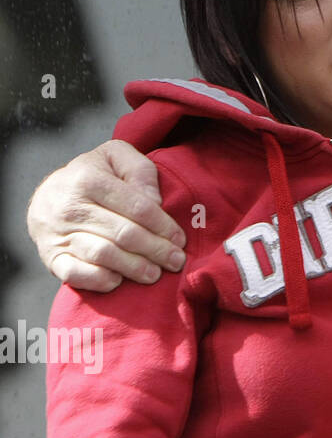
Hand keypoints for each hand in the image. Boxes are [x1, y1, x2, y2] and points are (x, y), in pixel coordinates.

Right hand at [26, 140, 186, 291]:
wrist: (46, 196)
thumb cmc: (93, 176)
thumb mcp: (116, 157)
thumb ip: (139, 171)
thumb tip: (155, 201)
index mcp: (88, 180)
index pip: (137, 207)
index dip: (163, 226)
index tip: (180, 239)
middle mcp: (70, 207)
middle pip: (124, 234)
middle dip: (156, 249)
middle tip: (176, 261)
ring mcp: (58, 234)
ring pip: (103, 255)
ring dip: (134, 267)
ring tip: (156, 274)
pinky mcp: (51, 257)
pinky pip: (75, 273)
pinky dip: (99, 279)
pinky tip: (119, 280)